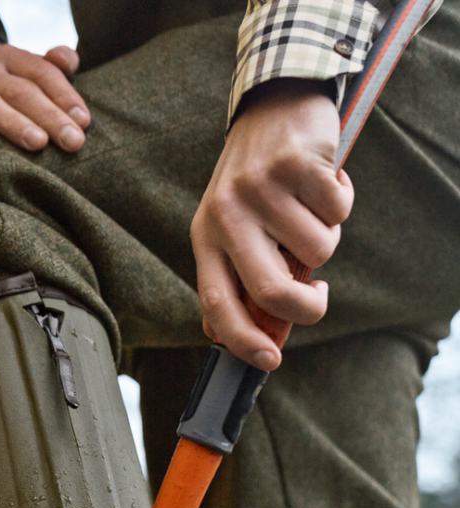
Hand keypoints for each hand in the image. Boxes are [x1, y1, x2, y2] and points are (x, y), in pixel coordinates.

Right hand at [0, 44, 90, 152]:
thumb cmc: (1, 103)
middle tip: (72, 142)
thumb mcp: (26, 82)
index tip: (84, 123)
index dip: (64, 95)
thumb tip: (70, 61)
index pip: (41, 72)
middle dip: (49, 116)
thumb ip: (51, 70)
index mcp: (9, 59)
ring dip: (13, 123)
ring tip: (37, 143)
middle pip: (20, 90)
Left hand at [190, 80, 354, 369]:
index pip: (217, 303)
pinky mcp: (295, 163)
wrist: (273, 105)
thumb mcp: (236, 230)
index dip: (242, 340)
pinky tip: (325, 181)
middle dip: (305, 307)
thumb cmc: (257, 184)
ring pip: (316, 249)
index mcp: (206, 238)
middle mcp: (226, 215)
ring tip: (310, 210)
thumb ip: (244, 279)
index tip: (269, 361)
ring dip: (327, 237)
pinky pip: (337, 210)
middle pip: (270, 290)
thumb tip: (263, 337)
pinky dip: (342, 201)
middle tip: (318, 297)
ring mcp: (259, 189)